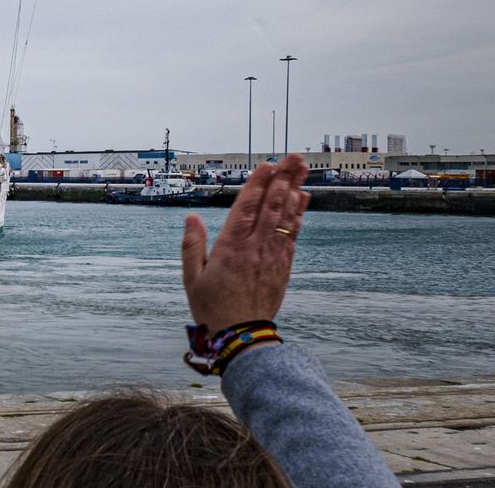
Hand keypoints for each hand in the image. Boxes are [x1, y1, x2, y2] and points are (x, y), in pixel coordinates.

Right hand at [180, 154, 308, 332]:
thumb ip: (191, 246)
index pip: (247, 208)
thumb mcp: (192, 278)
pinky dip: (298, 216)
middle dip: (283, 179)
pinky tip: (302, 201)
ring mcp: (271, 256)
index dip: (259, 184)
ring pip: (285, 218)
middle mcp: (254, 247)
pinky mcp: (282, 267)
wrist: (241, 336)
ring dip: (294, 191)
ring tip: (302, 171)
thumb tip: (192, 218)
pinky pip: (292, 235)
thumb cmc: (212, 307)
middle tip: (294, 157)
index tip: (268, 165)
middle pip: (272, 206)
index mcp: (230, 247)